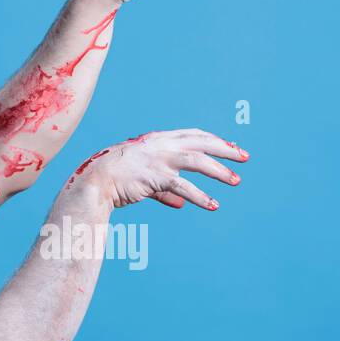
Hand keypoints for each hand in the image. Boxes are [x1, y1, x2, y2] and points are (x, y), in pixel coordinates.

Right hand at [67, 129, 248, 209]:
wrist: (95, 181)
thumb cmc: (115, 179)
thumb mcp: (142, 177)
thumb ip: (164, 190)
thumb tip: (181, 204)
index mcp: (158, 139)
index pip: (193, 135)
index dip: (213, 140)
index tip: (230, 146)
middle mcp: (161, 145)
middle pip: (201, 142)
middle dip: (225, 149)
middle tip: (244, 157)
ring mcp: (159, 159)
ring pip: (198, 161)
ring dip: (219, 170)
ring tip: (235, 181)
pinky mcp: (156, 177)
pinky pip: (184, 187)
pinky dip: (200, 196)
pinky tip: (213, 205)